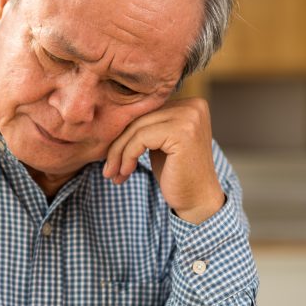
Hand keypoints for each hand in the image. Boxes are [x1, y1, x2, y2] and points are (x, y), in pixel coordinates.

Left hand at [102, 98, 224, 223]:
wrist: (198, 200)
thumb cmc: (176, 174)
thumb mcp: (160, 143)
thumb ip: (147, 126)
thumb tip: (111, 118)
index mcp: (190, 104)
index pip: (145, 112)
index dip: (123, 134)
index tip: (111, 157)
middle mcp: (192, 106)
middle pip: (139, 119)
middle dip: (118, 145)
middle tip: (108, 169)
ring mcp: (189, 117)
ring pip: (136, 129)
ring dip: (118, 153)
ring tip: (112, 173)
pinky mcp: (182, 132)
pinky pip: (141, 139)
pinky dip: (127, 156)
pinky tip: (126, 172)